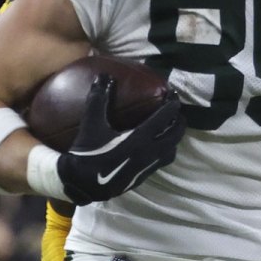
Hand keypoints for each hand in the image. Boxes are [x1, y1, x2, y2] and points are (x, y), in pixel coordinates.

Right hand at [55, 74, 185, 204]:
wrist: (81, 184)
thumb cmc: (87, 152)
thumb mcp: (91, 124)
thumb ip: (98, 99)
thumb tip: (104, 76)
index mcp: (139, 138)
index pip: (164, 118)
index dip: (172, 105)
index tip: (174, 96)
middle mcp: (149, 152)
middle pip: (175, 135)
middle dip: (179, 122)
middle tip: (176, 112)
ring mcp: (147, 166)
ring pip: (171, 151)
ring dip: (174, 139)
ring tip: (170, 129)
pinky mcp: (143, 176)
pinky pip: (162, 162)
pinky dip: (165, 151)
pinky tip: (157, 146)